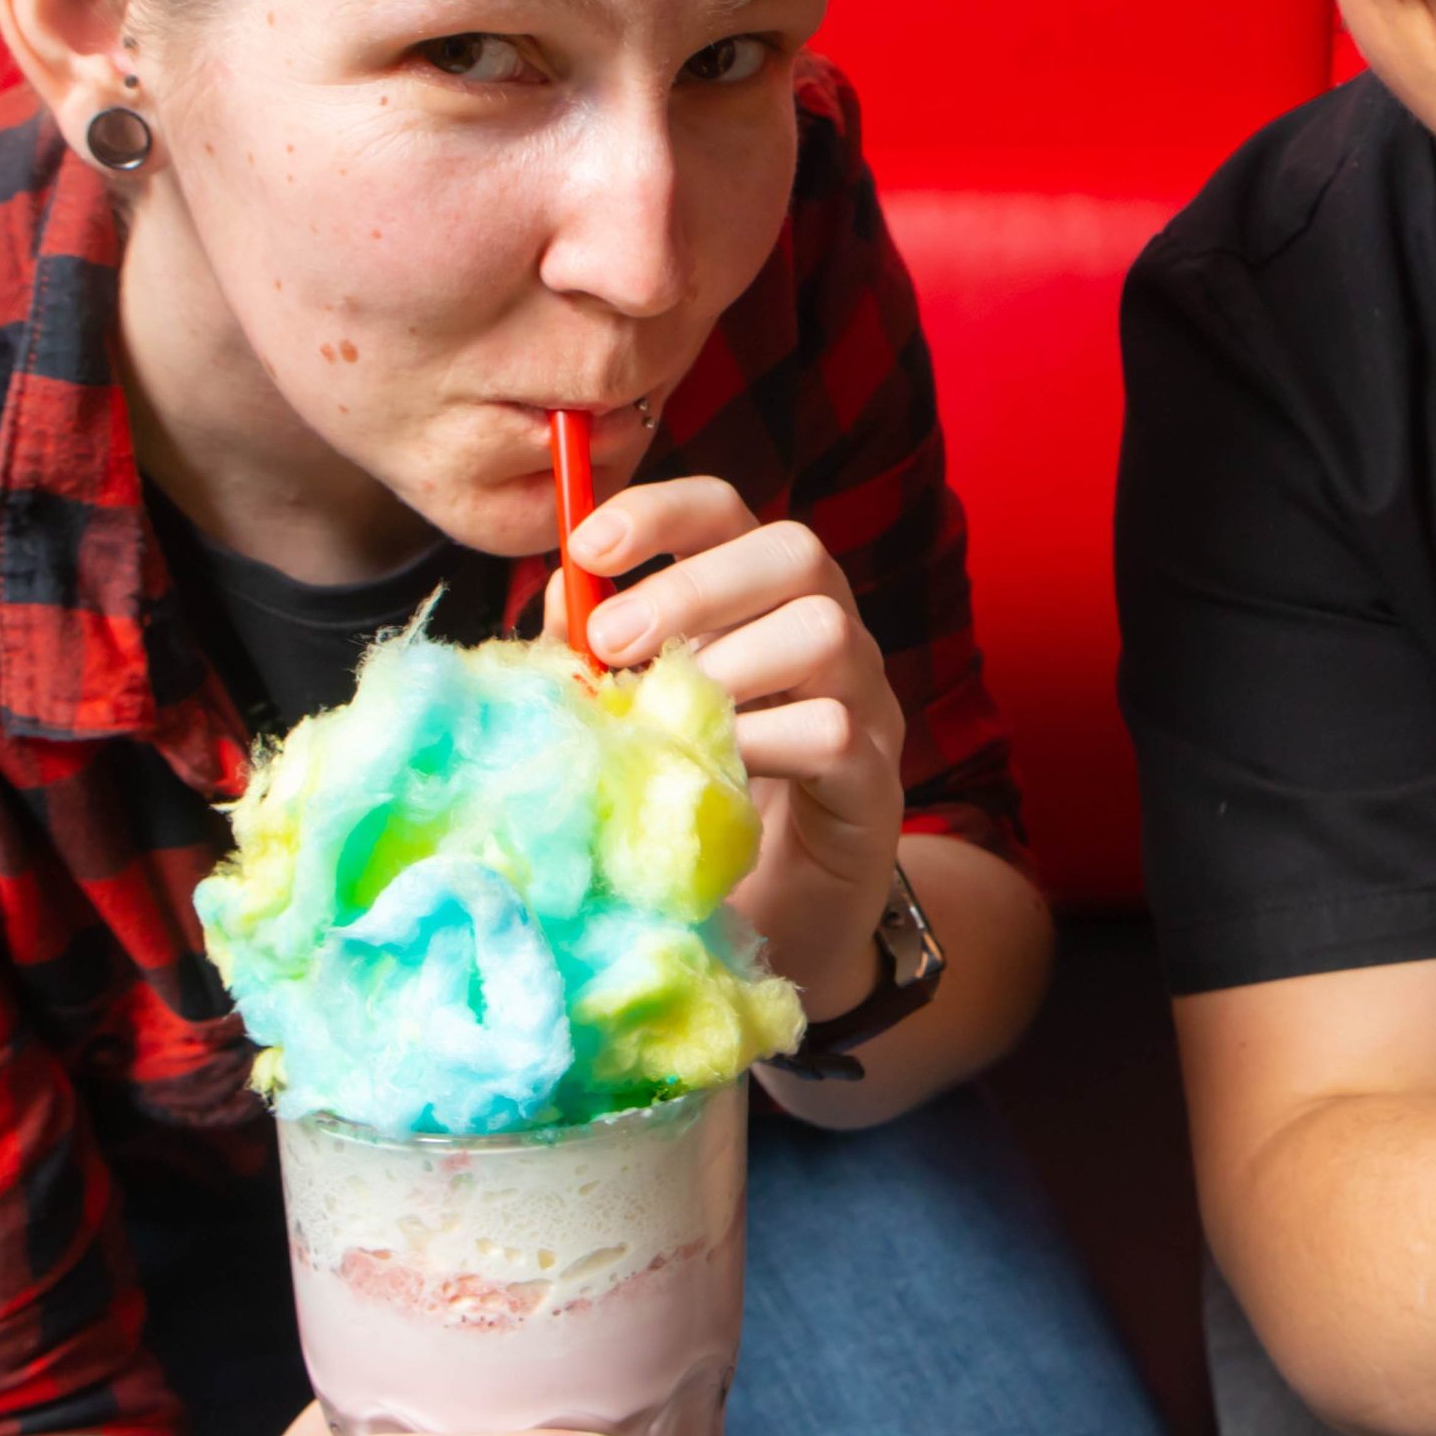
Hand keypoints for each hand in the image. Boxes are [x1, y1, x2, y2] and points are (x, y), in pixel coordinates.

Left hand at [562, 480, 905, 1013]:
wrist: (778, 925)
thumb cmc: (693, 804)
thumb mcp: (632, 716)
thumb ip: (599, 658)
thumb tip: (559, 602)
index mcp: (758, 600)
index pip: (728, 512)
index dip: (661, 511)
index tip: (588, 548)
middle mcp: (827, 631)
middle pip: (795, 551)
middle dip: (694, 585)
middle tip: (613, 642)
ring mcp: (864, 701)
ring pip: (827, 630)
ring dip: (728, 664)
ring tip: (664, 716)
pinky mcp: (876, 779)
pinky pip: (835, 730)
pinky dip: (761, 741)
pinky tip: (708, 771)